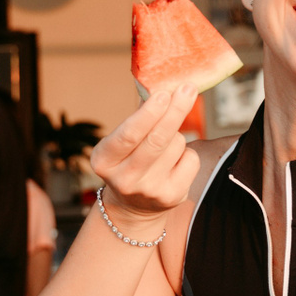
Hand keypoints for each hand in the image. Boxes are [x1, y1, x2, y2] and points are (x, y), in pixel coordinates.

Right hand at [89, 85, 201, 233]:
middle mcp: (124, 179)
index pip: (129, 134)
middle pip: (157, 140)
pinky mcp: (172, 197)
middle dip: (175, 111)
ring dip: (177, 135)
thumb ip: (138, 119)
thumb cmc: (128, 161)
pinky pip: (191, 159)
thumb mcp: (121, 143)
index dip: (148, 113)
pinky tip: (174, 162)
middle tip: (188, 89)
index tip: (163, 93)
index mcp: (104, 161)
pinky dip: (187, 153)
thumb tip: (162, 87)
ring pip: (177, 145)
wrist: (133, 207)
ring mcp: (149, 190)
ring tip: (165, 146)